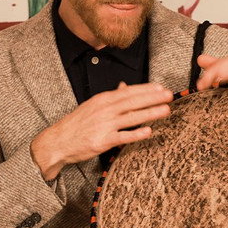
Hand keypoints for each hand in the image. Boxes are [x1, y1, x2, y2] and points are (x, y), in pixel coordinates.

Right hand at [30, 82, 172, 180]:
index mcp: (103, 99)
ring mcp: (104, 125)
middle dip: (153, 98)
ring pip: (131, 117)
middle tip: (169, 95)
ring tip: (166, 110)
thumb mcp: (93, 106)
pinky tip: (148, 131)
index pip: (128, 92)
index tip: (161, 87)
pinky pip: (122, 137)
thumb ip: (111, 97)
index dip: (146, 89)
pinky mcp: (102, 141)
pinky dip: (136, 134)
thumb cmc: (77, 124)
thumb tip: (124, 86)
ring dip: (150, 113)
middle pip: (133, 102)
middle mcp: (105, 110)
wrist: (58, 141)